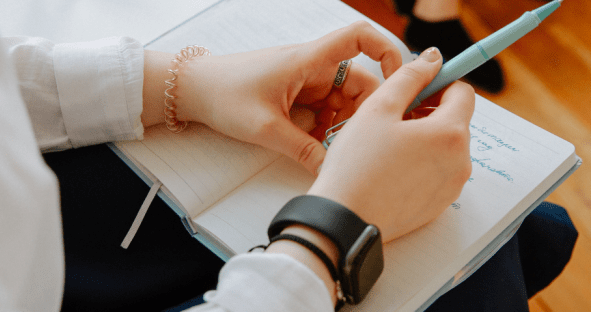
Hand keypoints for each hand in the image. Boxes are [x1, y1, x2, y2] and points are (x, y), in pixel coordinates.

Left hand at [173, 21, 401, 173]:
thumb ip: (302, 150)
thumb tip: (331, 170)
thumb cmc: (223, 94)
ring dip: (343, 125)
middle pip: (359, 82)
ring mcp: (306, 81)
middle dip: (362, 113)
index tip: (398, 82)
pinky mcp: (297, 96)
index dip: (387, 51)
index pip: (359, 37)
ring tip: (330, 149)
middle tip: (355, 142)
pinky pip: (325, 111)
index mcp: (309, 60)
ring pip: (343, 102)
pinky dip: (326, 129)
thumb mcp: (265, 128)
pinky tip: (316, 147)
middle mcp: (313, 66)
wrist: (192, 90)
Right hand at [307, 47, 474, 241]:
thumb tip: (432, 59)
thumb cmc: (357, 164)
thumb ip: (409, 77)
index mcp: (450, 133)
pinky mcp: (439, 204)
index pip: (463, 92)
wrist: (345, 219)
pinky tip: (390, 167)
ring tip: (387, 144)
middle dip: (429, 112)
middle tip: (392, 117)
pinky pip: (437, 172)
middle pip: (455, 120)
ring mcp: (452, 186)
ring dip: (424, 138)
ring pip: (445, 147)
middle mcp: (460, 161)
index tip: (414, 88)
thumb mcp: (378, 108)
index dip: (438, 83)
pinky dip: (420, 163)